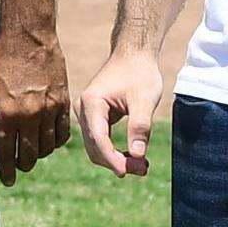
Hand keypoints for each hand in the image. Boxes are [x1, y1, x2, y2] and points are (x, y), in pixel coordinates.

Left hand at [0, 23, 72, 184]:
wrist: (28, 37)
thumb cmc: (1, 62)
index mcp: (7, 114)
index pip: (6, 153)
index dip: (6, 170)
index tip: (7, 180)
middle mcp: (29, 116)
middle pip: (29, 154)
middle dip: (23, 165)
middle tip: (20, 167)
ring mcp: (49, 109)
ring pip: (48, 146)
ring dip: (40, 154)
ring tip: (33, 154)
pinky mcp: (63, 102)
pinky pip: (62, 132)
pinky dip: (56, 141)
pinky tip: (49, 141)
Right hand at [73, 48, 167, 176]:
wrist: (134, 55)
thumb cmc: (140, 73)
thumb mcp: (145, 99)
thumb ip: (140, 127)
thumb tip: (137, 156)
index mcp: (91, 102)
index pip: (98, 139)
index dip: (112, 159)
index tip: (128, 171)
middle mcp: (82, 109)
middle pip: (95, 147)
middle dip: (117, 162)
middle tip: (144, 169)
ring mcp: (85, 113)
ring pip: (96, 147)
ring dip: (116, 159)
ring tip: (142, 165)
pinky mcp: (92, 117)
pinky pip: (99, 141)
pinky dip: (114, 152)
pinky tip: (133, 157)